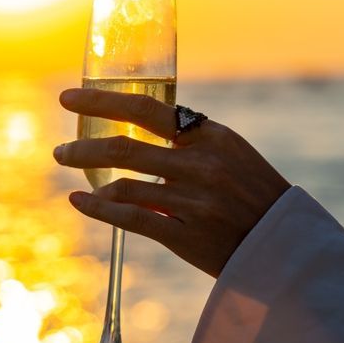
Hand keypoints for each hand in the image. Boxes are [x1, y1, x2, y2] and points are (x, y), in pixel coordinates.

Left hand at [54, 88, 290, 277]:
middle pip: (125, 149)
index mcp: (211, 136)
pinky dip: (99, 208)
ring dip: (87, 177)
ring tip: (68, 172)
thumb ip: (188, 139)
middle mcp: (201, 165)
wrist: (284, 243)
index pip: (146, 109)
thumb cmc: (251, 193)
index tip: (69, 99)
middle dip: (83, 149)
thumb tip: (138, 123)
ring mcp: (194, 201)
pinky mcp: (186, 234)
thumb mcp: (230, 152)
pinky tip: (80, 201)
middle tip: (59, 151)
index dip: (102, 102)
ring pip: (124, 185)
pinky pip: (131, 218)